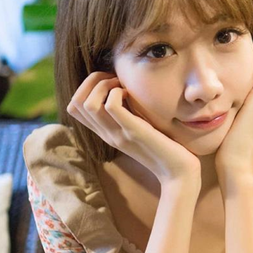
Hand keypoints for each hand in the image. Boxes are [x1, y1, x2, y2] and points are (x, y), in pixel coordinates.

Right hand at [66, 72, 200, 184]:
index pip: (74, 108)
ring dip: (103, 85)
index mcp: (106, 133)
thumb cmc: (165, 148)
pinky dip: (117, 92)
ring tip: (122, 86)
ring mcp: (118, 134)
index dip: (86, 87)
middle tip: (115, 79)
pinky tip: (130, 94)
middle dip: (92, 81)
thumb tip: (124, 92)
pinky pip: (111, 106)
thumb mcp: (140, 129)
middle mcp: (107, 134)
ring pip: (88, 104)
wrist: (178, 173)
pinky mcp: (133, 132)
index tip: (110, 82)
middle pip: (75, 103)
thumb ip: (128, 116)